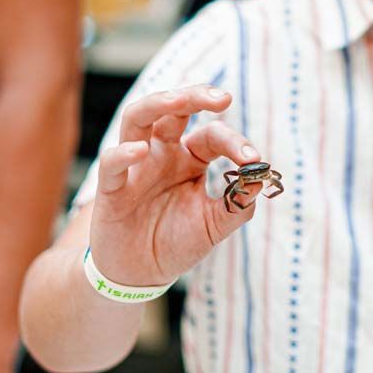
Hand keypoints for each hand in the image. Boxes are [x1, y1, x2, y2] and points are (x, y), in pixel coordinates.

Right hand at [90, 84, 262, 286]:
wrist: (140, 275)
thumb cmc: (176, 242)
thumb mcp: (214, 226)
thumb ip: (238, 204)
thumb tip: (262, 178)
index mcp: (190, 158)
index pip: (212, 136)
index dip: (234, 142)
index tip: (252, 159)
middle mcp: (162, 153)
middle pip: (173, 109)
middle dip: (195, 96)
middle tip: (222, 97)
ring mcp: (135, 166)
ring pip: (138, 118)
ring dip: (158, 104)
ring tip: (179, 100)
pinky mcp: (111, 188)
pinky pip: (112, 163)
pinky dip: (123, 153)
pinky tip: (140, 150)